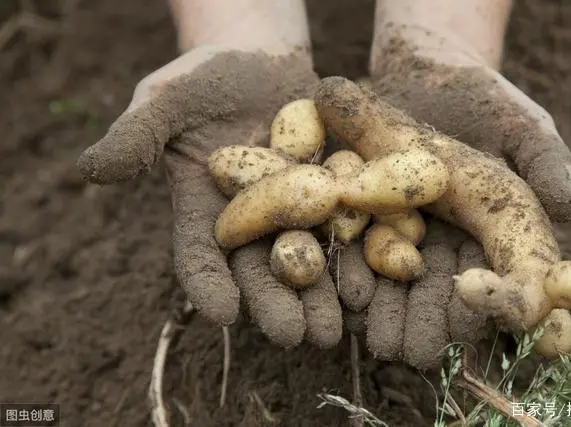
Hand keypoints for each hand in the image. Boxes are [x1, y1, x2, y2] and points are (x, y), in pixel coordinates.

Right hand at [77, 47, 342, 348]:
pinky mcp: (333, 195)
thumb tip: (90, 169)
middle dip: (275, 304)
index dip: (207, 284)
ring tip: (336, 327)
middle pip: (259, 270)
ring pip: (307, 261)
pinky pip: (345, 229)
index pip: (200, 256)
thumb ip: (135, 134)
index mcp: (204, 211)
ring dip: (321, 296)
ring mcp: (293, 212)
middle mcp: (249, 223)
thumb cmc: (204, 79)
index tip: (220, 312)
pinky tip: (370, 283)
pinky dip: (357, 255)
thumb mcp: (166, 99)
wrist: (260, 61)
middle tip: (292, 336)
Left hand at [341, 27, 570, 369]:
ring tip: (377, 336)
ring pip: (405, 295)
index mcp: (502, 237)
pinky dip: (355, 281)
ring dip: (392, 318)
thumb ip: (546, 161)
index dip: (500, 299)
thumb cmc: (484, 103)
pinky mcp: (371, 232)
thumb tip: (564, 207)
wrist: (424, 74)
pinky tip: (346, 298)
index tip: (471, 288)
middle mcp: (459, 251)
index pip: (514, 285)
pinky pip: (364, 265)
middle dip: (432, 326)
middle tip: (411, 346)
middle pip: (452, 304)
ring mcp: (415, 246)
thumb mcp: (520, 126)